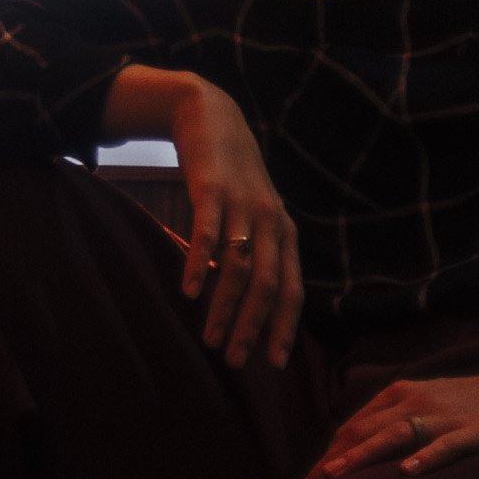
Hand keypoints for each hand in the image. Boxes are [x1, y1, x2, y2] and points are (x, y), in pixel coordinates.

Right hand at [138, 68, 298, 365]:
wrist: (211, 115)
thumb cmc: (232, 176)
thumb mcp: (255, 214)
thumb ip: (257, 253)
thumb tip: (250, 306)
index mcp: (284, 233)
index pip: (291, 289)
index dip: (283, 327)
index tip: (272, 364)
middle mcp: (270, 221)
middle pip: (267, 284)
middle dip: (252, 326)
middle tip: (235, 360)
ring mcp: (242, 204)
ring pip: (238, 265)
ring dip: (225, 306)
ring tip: (209, 338)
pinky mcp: (212, 189)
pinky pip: (208, 232)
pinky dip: (199, 264)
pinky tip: (187, 291)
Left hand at [308, 367, 478, 478]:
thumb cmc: (468, 405)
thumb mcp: (424, 407)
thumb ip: (390, 424)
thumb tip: (350, 454)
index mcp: (399, 396)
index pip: (352, 427)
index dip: (326, 455)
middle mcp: (416, 402)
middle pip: (364, 431)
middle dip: (332, 460)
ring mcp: (445, 417)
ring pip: (395, 435)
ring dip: (362, 456)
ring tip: (335, 477)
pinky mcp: (475, 432)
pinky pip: (446, 446)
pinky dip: (426, 458)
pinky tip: (408, 473)